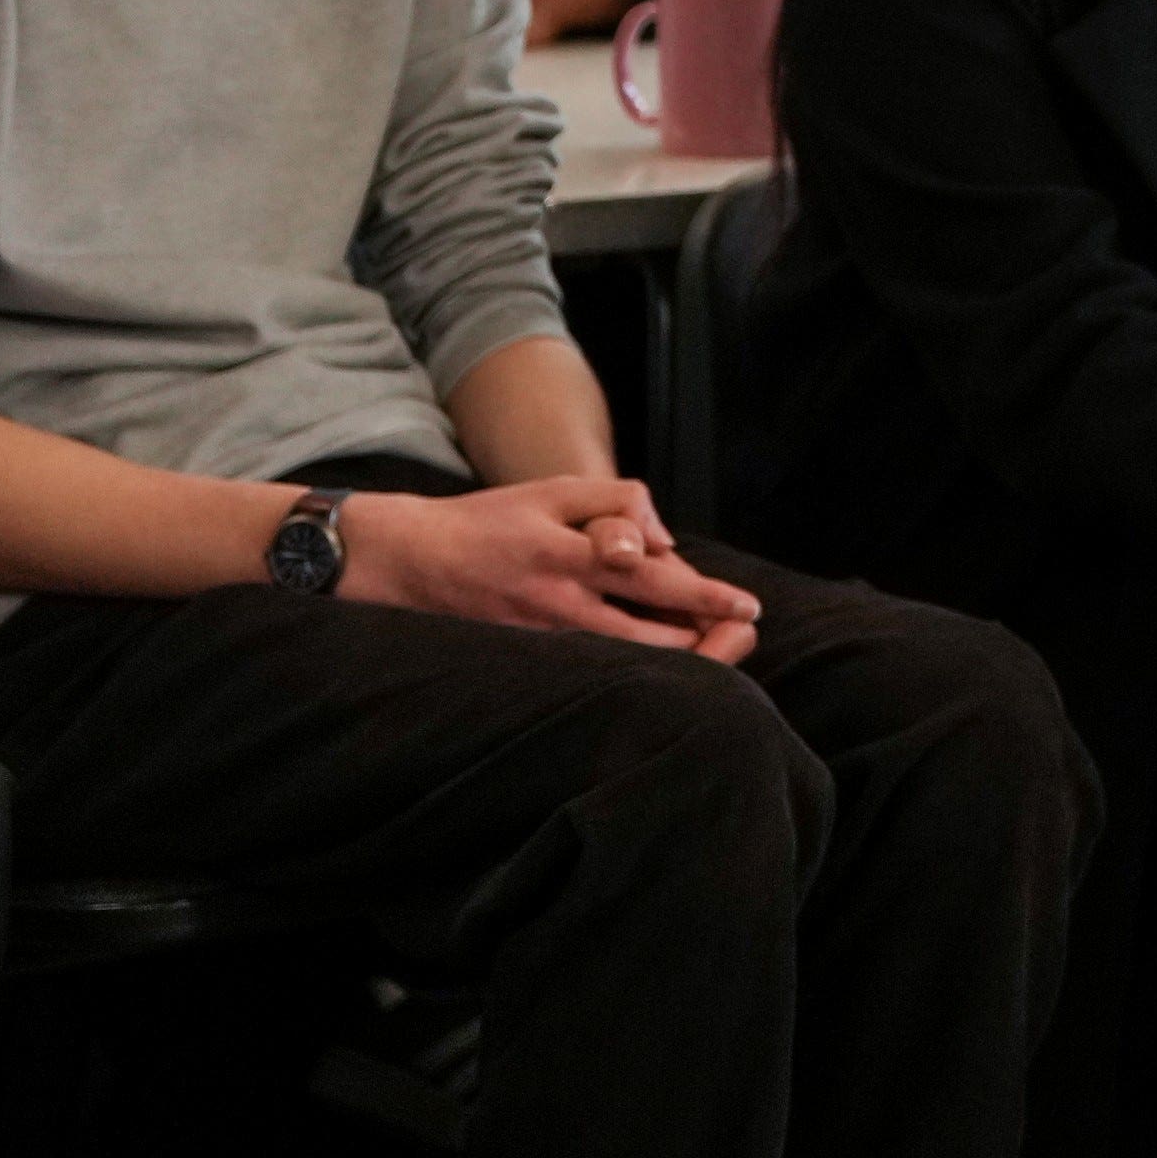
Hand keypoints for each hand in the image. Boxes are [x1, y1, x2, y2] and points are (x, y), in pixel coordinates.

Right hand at [342, 475, 762, 662]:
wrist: (408, 561)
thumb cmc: (492, 520)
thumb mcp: (558, 490)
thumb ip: (620, 505)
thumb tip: (664, 544)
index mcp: (570, 555)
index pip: (655, 580)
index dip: (706, 596)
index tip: (748, 609)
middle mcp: (558, 605)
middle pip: (648, 637)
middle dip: (700, 640)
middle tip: (738, 632)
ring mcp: (540, 640)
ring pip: (623, 660)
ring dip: (669, 656)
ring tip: (705, 644)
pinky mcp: (524, 659)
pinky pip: (590, 667)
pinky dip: (627, 662)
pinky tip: (650, 655)